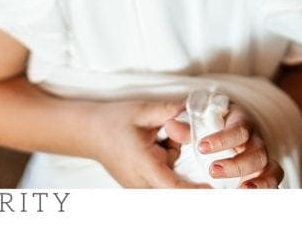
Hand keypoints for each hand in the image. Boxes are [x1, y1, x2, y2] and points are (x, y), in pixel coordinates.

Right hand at [89, 99, 204, 187]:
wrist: (87, 132)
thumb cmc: (112, 121)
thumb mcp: (142, 112)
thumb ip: (169, 112)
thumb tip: (194, 109)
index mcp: (143, 164)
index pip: (175, 187)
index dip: (196, 192)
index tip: (213, 191)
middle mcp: (141, 182)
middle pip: (176, 187)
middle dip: (187, 169)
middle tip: (174, 143)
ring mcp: (139, 188)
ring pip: (170, 183)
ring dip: (173, 164)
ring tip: (157, 139)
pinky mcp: (140, 187)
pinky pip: (162, 182)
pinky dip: (164, 166)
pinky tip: (152, 148)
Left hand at [162, 102, 284, 188]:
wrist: (234, 124)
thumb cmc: (215, 122)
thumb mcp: (201, 119)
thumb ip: (187, 126)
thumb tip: (171, 126)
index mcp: (240, 121)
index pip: (237, 129)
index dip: (222, 139)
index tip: (201, 147)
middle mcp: (256, 139)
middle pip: (255, 152)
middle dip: (235, 164)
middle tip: (212, 170)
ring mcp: (262, 155)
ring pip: (268, 166)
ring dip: (257, 180)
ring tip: (239, 190)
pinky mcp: (266, 169)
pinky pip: (275, 178)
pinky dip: (266, 186)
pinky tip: (248, 193)